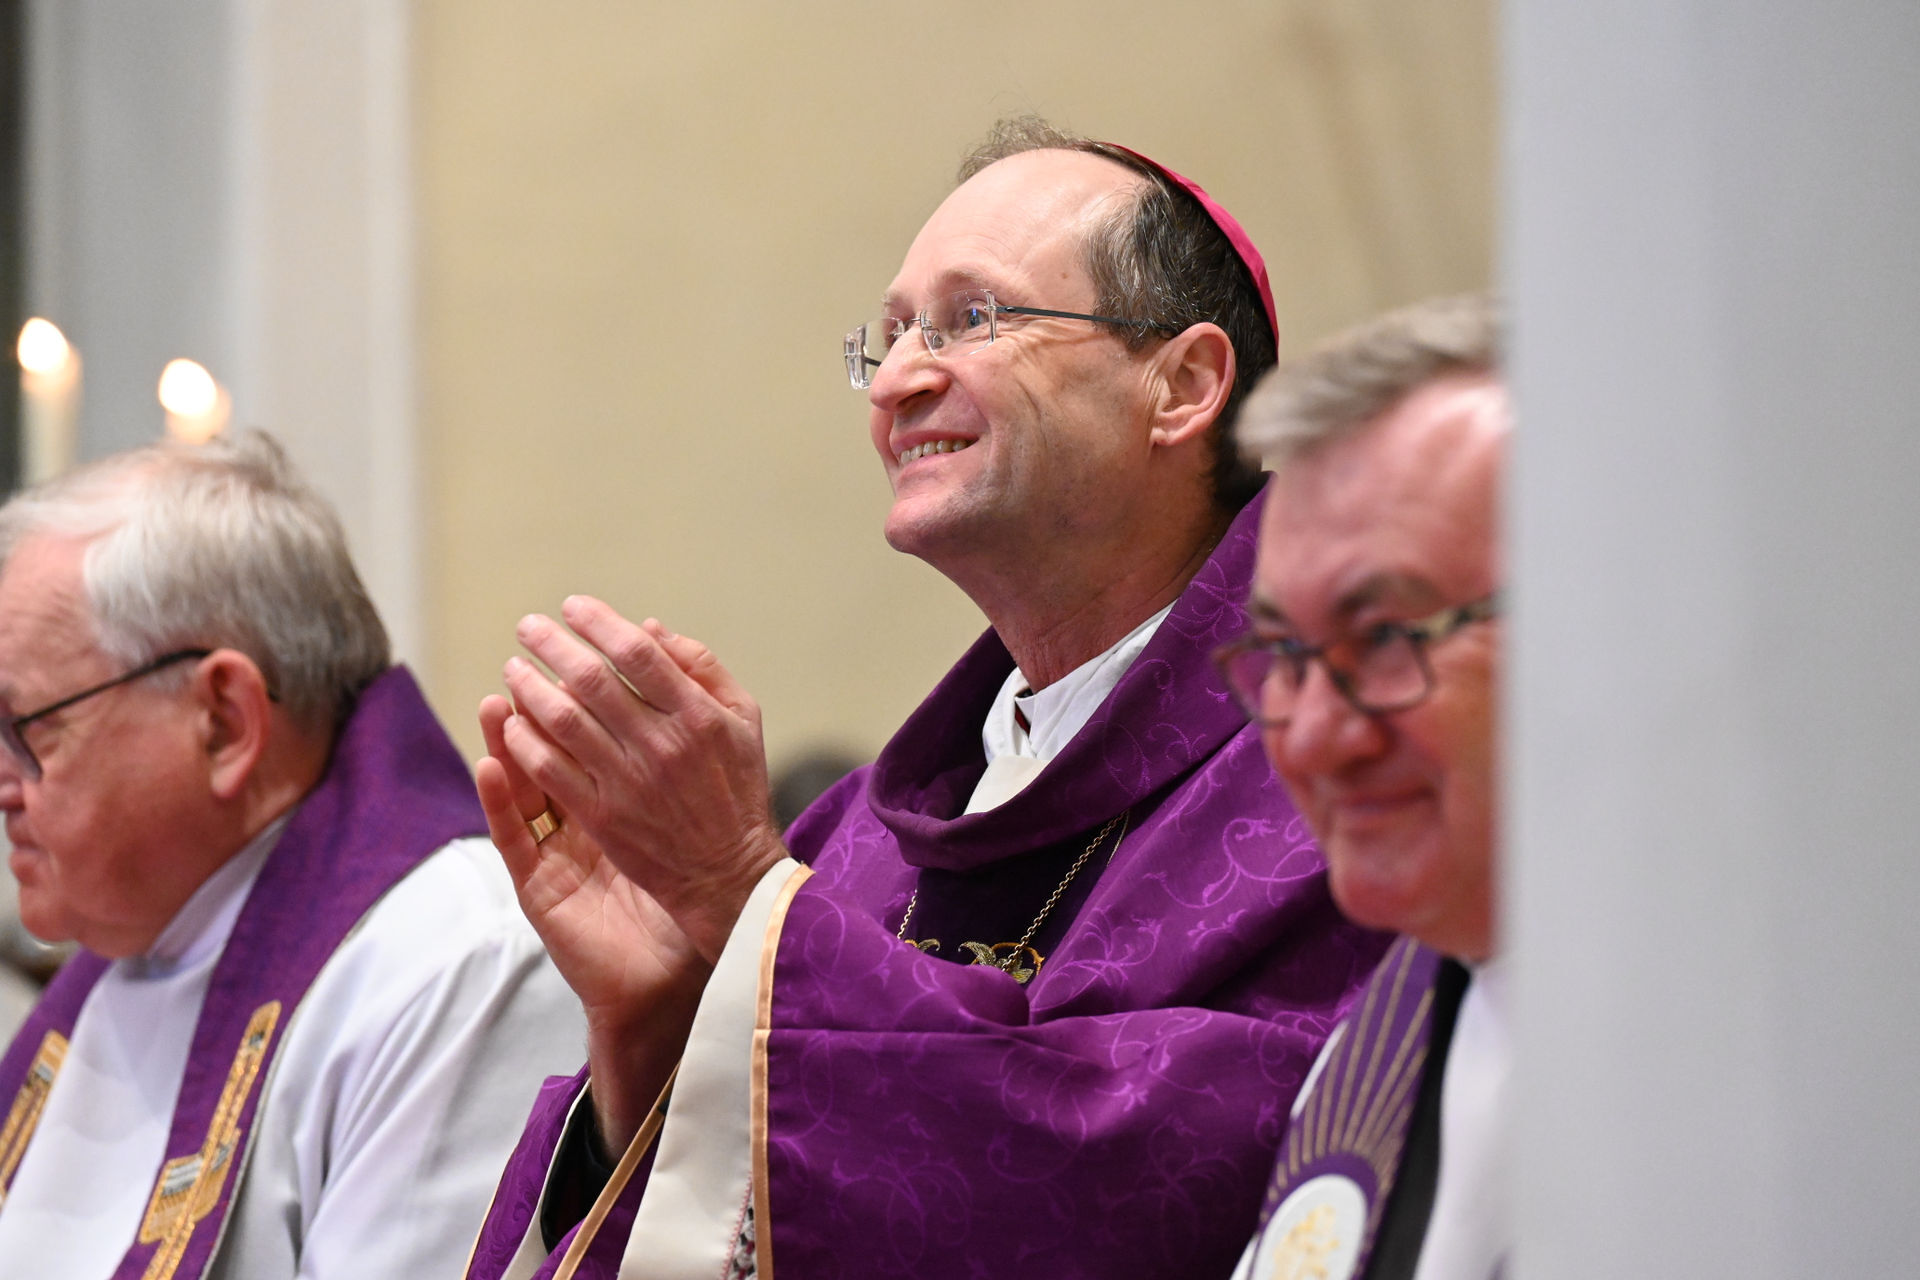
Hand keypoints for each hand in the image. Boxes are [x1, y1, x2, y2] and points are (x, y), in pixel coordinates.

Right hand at [477, 694, 709, 1147]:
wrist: (687, 954)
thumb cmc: (685, 879)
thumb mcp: (689, 805)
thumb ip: (679, 749)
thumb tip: (679, 694)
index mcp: (609, 793)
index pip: (585, 733)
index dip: (577, 692)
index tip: (574, 648)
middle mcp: (576, 816)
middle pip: (544, 750)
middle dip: (532, 704)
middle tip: (521, 662)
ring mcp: (554, 850)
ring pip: (518, 787)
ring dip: (502, 741)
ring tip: (495, 700)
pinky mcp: (540, 886)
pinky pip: (515, 838)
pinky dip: (499, 801)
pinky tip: (491, 766)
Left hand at [496, 598, 788, 964]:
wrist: (726, 872)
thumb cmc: (736, 788)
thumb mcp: (743, 718)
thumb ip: (701, 667)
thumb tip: (649, 628)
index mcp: (696, 715)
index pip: (637, 654)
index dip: (598, 623)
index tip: (573, 607)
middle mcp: (659, 745)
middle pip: (591, 681)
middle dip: (551, 645)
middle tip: (528, 626)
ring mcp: (627, 781)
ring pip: (563, 721)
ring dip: (530, 688)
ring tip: (513, 668)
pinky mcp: (602, 816)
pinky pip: (550, 770)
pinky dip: (526, 741)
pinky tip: (513, 722)